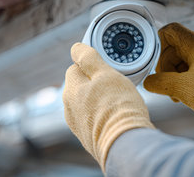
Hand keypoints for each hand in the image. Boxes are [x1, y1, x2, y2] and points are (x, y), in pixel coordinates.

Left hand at [63, 43, 153, 169]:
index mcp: (70, 89)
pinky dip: (102, 114)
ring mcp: (77, 124)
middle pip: (81, 85)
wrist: (124, 144)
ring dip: (99, 99)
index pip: (75, 66)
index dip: (92, 65)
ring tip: (118, 102)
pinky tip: (115, 116)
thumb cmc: (117, 107)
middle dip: (95, 82)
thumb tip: (76, 48)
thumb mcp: (106, 73)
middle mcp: (68, 107)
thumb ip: (89, 58)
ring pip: (87, 102)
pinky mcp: (87, 137)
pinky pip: (93, 117)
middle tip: (116, 85)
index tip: (107, 68)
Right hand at [144, 23, 193, 142]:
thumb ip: (159, 82)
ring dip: (175, 75)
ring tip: (179, 94)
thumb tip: (148, 82)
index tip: (160, 67)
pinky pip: (193, 64)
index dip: (159, 46)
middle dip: (167, 68)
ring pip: (183, 57)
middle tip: (169, 87)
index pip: (170, 31)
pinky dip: (186, 77)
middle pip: (174, 47)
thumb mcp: (181, 89)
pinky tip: (187, 93)